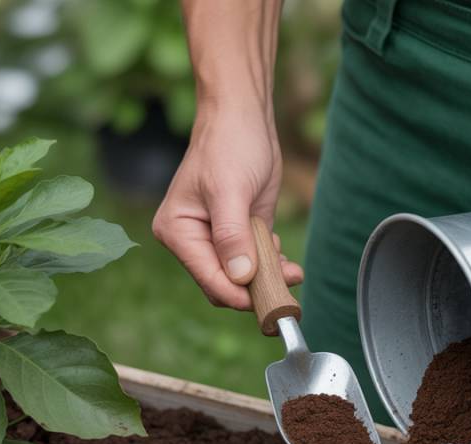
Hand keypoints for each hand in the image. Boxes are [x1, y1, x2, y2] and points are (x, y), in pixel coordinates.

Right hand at [153, 107, 303, 309]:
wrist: (244, 118)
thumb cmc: (230, 145)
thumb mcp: (230, 190)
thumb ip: (232, 236)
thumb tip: (240, 277)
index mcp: (178, 231)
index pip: (208, 278)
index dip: (238, 294)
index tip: (268, 299)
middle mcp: (193, 240)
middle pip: (224, 285)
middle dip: (256, 288)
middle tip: (289, 280)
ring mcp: (217, 239)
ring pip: (242, 279)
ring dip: (269, 278)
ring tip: (292, 269)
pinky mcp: (240, 235)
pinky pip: (255, 264)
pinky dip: (272, 267)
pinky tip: (286, 259)